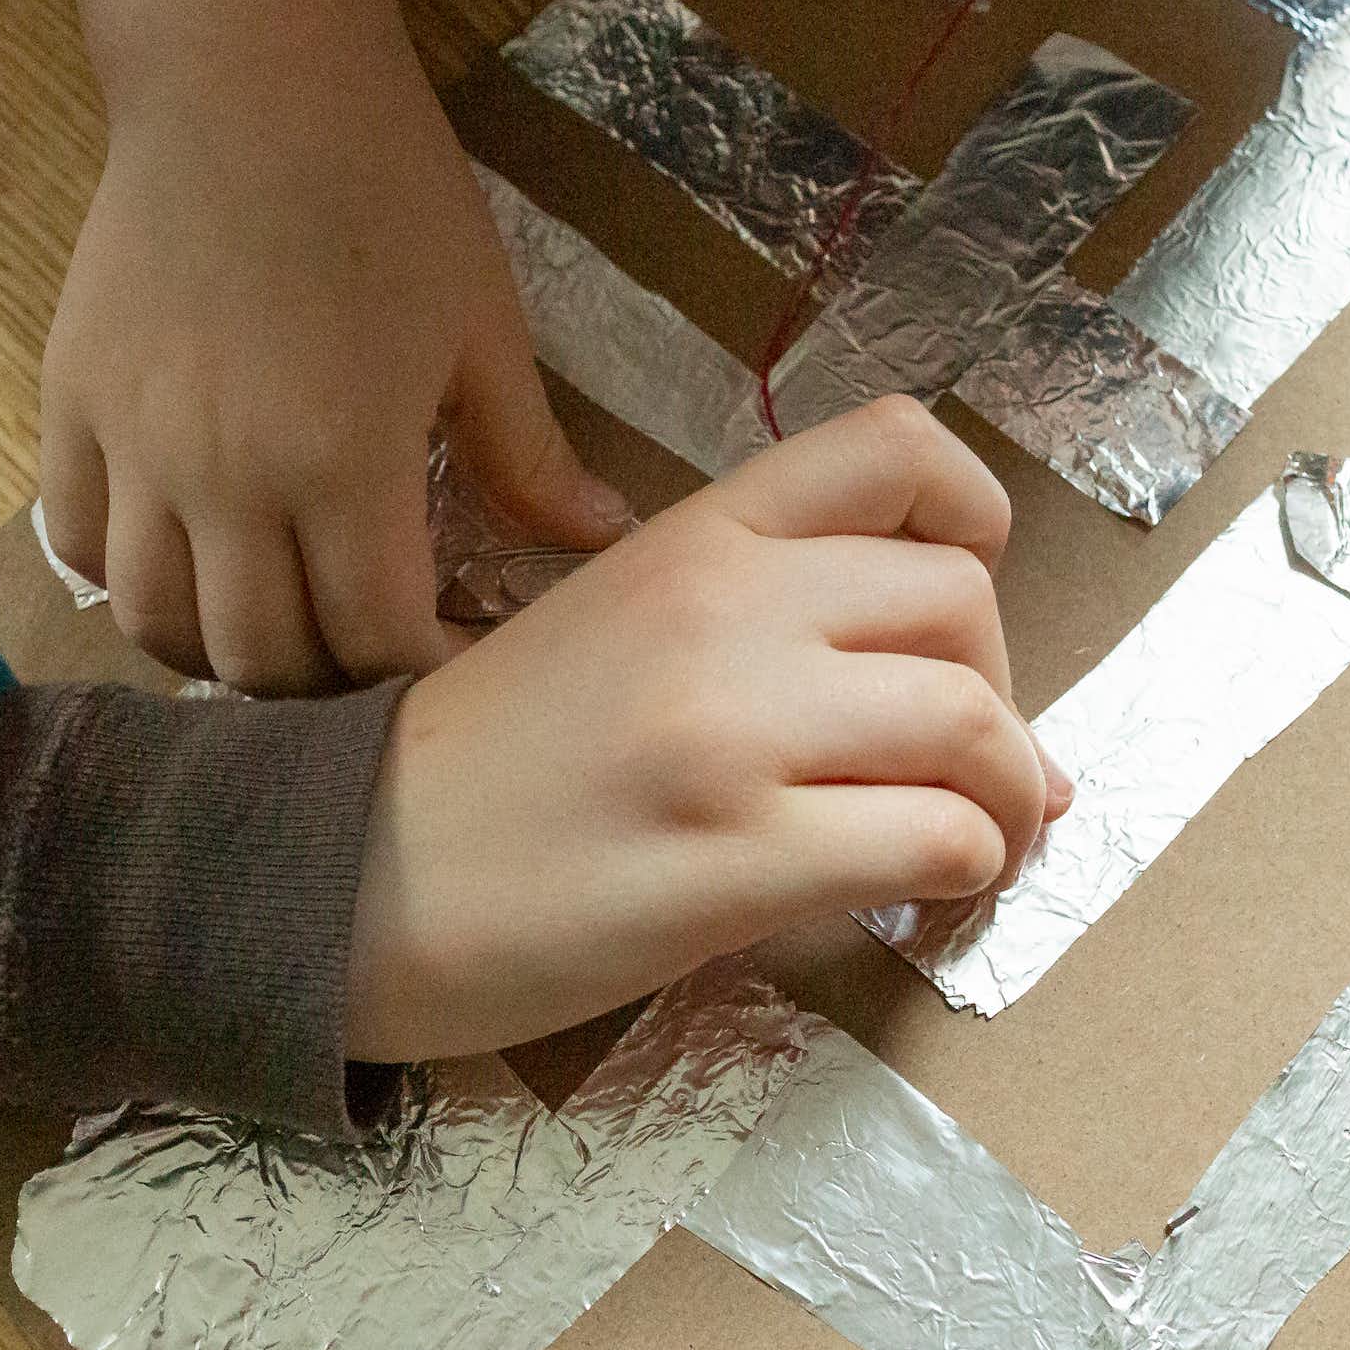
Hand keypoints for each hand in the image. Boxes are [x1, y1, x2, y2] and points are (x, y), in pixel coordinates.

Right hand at [37, 30, 625, 692]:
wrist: (246, 74)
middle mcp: (222, 480)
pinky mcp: (70, 405)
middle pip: (262, 659)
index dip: (424, 668)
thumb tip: (604, 539)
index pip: (373, 640)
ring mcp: (133, 448)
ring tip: (281, 623)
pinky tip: (190, 559)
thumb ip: (531, 458)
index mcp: (340, 465)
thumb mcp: (483, 329)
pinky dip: (133, 579)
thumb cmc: (388, 192)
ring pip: (155, 625)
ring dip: (224, 651)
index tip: (458, 653)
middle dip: (331, 682)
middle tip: (374, 646)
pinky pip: (78, 544)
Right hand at [344, 398, 1072, 1059]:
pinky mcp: (735, 860)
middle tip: (964, 777)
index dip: (974, 520)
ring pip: (974, 725)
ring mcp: (731, 734)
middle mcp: (724, 611)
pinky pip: (936, 840)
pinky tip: (923, 901)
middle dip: (1002, 699)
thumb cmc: (480, 770)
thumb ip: (754, 624)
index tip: (960, 619)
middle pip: (964, 603)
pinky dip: (965, 872)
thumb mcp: (607, 630)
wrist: (342, 877)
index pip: (898, 447)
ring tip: (976, 851)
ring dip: (1008, 800)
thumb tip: (950, 694)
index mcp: (692, 540)